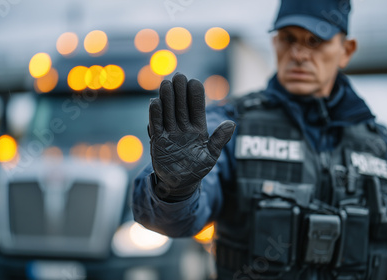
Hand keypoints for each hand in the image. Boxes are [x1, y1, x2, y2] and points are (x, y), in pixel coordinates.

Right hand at [148, 73, 235, 200]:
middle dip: (180, 91)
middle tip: (179, 76)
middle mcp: (183, 127)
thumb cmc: (198, 169)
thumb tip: (232, 124)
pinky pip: (156, 125)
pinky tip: (155, 102)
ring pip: (168, 112)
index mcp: (198, 128)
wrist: (181, 184)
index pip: (197, 108)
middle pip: (181, 106)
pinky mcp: (158, 141)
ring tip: (166, 84)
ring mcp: (170, 133)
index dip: (195, 95)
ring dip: (167, 98)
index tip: (194, 82)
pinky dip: (155, 114)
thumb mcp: (211, 155)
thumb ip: (219, 139)